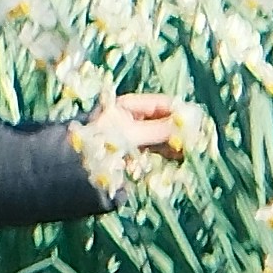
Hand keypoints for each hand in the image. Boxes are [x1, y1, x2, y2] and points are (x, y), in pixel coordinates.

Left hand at [74, 89, 198, 202]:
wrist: (71, 169)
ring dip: (177, 144)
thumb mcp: (129, 134)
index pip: (162, 104)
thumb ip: (158, 131)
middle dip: (181, 130)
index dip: (181, 112)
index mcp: (128, 106)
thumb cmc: (97, 144)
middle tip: (200, 140)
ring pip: (163, 138)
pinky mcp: (135, 155)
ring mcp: (135, 137)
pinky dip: (168, 155)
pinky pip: (156, 152)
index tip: (198, 122)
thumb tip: (187, 125)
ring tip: (193, 152)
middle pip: (164, 121)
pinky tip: (180, 160)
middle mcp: (133, 119)